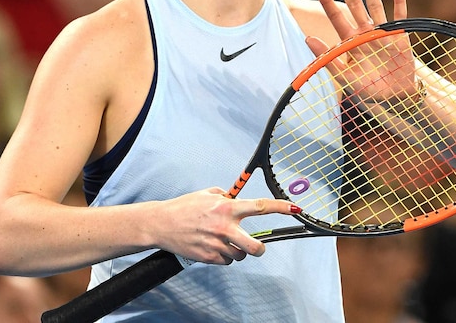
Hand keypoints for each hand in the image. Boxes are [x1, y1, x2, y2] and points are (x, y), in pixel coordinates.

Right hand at [155, 188, 298, 265]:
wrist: (161, 224)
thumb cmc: (183, 208)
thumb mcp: (207, 194)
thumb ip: (225, 197)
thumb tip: (237, 199)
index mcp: (226, 208)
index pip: (260, 207)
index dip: (280, 208)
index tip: (294, 208)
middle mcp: (224, 227)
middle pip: (255, 246)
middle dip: (260, 249)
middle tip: (258, 246)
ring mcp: (217, 244)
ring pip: (240, 256)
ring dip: (237, 251)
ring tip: (223, 242)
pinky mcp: (209, 257)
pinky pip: (226, 261)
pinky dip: (223, 256)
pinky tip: (212, 247)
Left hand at [307, 0, 415, 101]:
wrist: (395, 99)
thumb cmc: (368, 90)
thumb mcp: (344, 77)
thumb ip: (326, 58)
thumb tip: (307, 38)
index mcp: (350, 41)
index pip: (335, 15)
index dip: (326, 0)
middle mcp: (365, 32)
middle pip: (353, 4)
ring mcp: (383, 32)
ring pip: (374, 4)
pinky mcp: (400, 36)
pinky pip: (400, 15)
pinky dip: (398, 0)